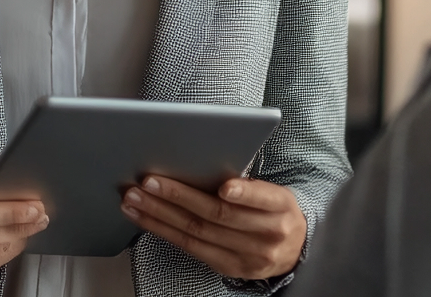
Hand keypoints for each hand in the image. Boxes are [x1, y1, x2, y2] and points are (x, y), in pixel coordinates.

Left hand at [121, 175, 305, 280]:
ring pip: (197, 232)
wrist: (294, 248)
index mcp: (281, 207)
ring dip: (160, 215)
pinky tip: (146, 218)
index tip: (223, 186)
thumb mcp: (273, 192)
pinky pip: (191, 248)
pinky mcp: (230, 268)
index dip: (242, 193)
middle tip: (149, 181)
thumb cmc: (274, 210)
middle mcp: (267, 235)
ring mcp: (248, 256)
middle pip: (217, 215)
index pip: (261, 198)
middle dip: (178, 196)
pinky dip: (163, 230)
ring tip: (136, 199)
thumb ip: (247, 183)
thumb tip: (198, 162)